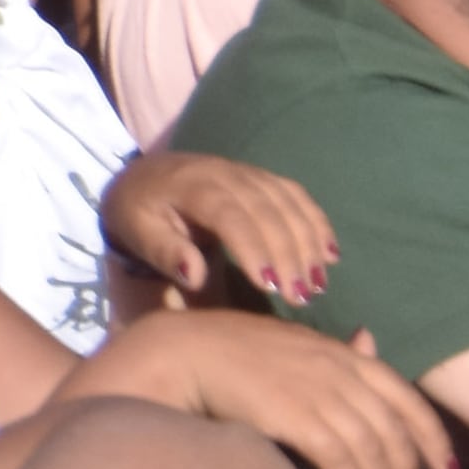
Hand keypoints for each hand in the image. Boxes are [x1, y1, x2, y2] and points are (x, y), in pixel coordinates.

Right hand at [94, 309, 452, 468]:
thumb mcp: (296, 344)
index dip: (433, 438)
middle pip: (395, 432)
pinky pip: (342, 460)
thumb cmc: (235, 350)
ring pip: (372, 451)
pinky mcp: (299, 418)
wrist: (186, 353)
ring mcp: (321, 393)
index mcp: (346, 355)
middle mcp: (341, 371)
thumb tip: (371, 344)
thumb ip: (338, 353)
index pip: (408, 398)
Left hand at [102, 150, 339, 305]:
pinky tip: (331, 254)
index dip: (253, 248)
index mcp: (192, 185)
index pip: (229, 215)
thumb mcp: (137, 233)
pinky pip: (296, 196)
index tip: (270, 285)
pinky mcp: (261, 178)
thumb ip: (165, 253)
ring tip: (317, 284)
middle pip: (267, 211)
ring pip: (288, 204)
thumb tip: (196, 276)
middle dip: (289, 254)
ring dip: (309, 243)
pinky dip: (317, 223)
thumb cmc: (138, 213)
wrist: (140, 178)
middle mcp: (225, 172)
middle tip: (301, 297)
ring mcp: (247, 172)